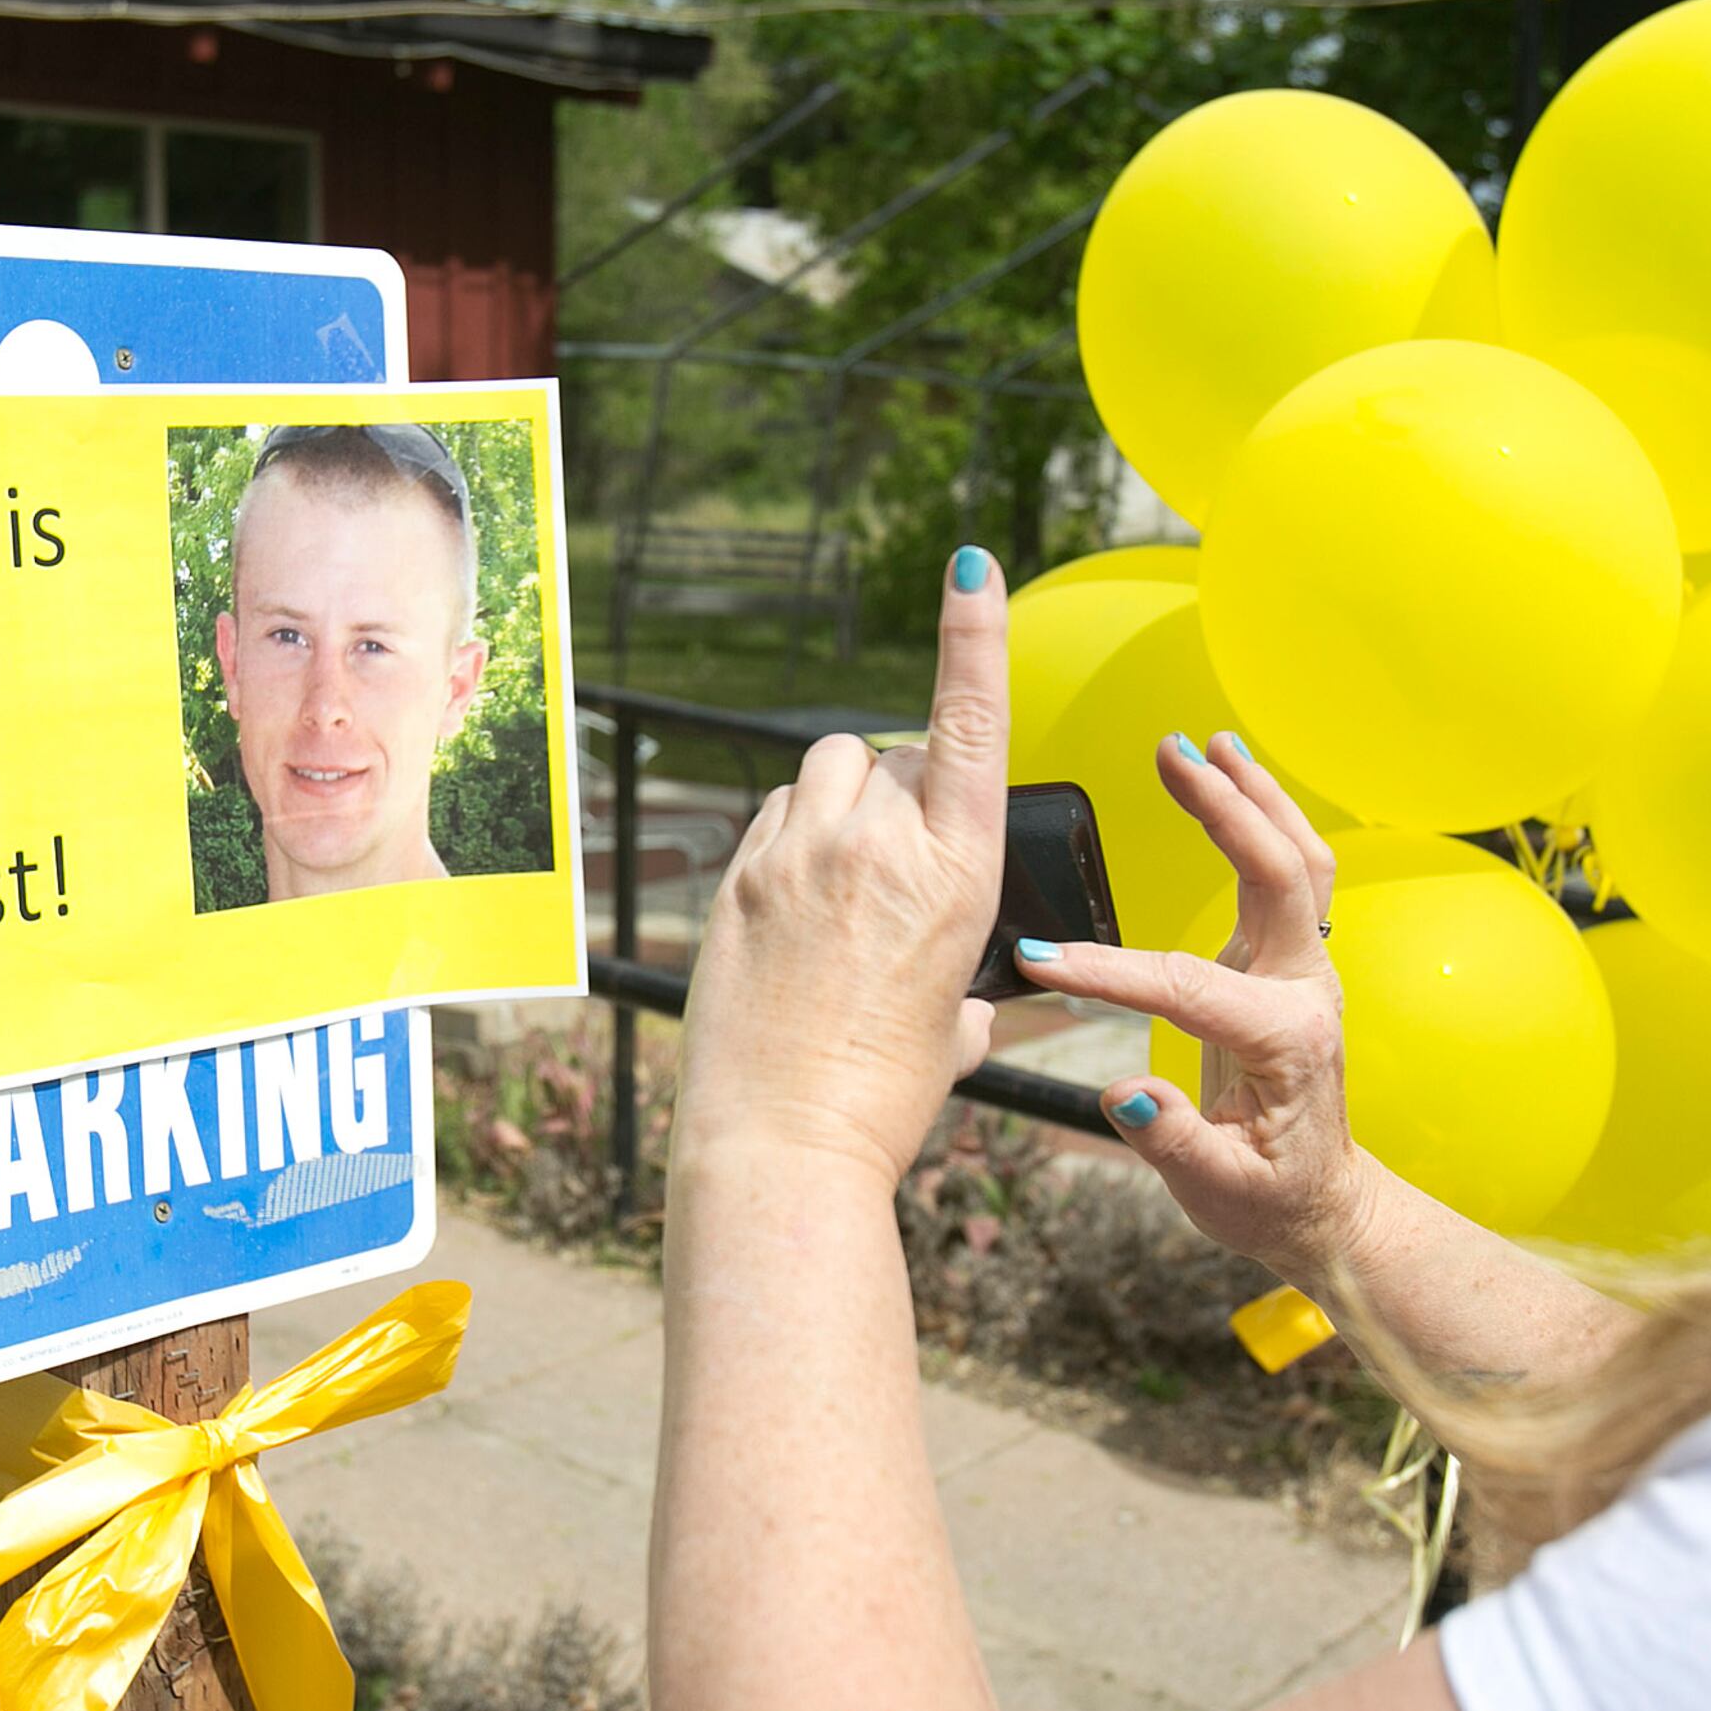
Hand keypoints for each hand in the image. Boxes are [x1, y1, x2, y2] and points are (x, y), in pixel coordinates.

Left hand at [675, 549, 1007, 1185]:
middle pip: (891, 756)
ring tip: (842, 882)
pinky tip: (792, 903)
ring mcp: (797, 856)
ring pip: (825, 772)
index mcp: (957, 875)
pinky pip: (772, 816)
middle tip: (893, 880)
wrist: (783, 1146)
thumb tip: (964, 1001)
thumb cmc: (882, 1101)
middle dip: (900, 793)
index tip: (970, 564)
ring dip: (842, 801)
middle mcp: (878, 847)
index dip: (973, 636)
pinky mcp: (737, 876)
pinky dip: (791, 837)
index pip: (967, 723)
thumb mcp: (951, 1030)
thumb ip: (965, 984)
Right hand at [1015, 734, 1382, 1288]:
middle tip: (1171, 753)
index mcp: (1284, 1041)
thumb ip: (1172, 1141)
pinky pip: (1291, 870)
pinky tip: (1227, 773)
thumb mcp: (1217, 1192)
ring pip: (1300, 859)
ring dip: (1256, 794)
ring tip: (1206, 743)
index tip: (1039, 962)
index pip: (1188, 986)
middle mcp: (1306, 989)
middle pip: (1283, 875)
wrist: (1320, 1201)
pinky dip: (1264, 814)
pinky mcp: (1286, 960)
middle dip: (1228, 809)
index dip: (1110, 971)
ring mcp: (1303, 968)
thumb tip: (1124, 1092)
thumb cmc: (1266, 1199)